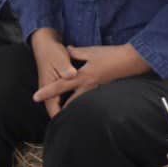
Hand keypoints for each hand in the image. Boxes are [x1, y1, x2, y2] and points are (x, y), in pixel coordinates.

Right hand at [29, 29, 75, 118]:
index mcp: (48, 84)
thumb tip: (71, 75)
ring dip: (62, 111)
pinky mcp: (54, 81)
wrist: (44, 42)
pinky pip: (58, 97)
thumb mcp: (60, 58)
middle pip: (53, 107)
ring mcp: (50, 85)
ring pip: (55, 103)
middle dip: (61, 118)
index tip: (67, 127)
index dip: (59, 117)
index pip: (51, 106)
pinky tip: (73, 105)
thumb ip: (66, 69)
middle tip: (72, 128)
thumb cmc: (53, 51)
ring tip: (72, 120)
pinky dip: (64, 103)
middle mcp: (47, 87)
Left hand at [34, 41, 150, 115]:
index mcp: (82, 77)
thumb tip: (66, 50)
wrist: (132, 61)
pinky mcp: (104, 89)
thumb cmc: (110, 55)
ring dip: (71, 107)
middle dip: (60, 110)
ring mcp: (97, 90)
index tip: (35, 97)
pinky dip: (82, 101)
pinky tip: (80, 102)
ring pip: (80, 102)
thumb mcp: (90, 51)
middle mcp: (89, 87)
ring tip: (62, 112)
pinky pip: (89, 98)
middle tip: (51, 116)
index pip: (60, 86)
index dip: (47, 92)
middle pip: (70, 102)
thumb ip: (76, 52)